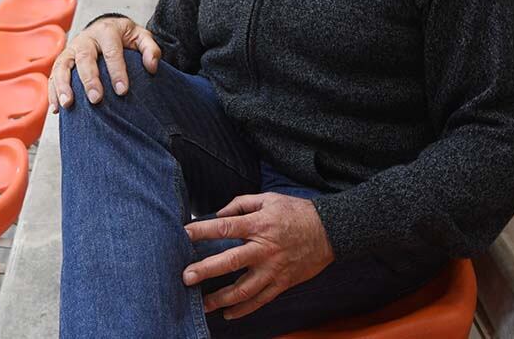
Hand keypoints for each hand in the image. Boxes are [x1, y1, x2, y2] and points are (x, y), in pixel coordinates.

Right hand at [48, 16, 161, 111]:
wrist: (105, 27)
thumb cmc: (124, 37)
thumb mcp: (140, 36)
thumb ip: (150, 49)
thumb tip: (152, 66)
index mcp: (106, 31)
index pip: (111, 51)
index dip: (117, 71)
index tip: (122, 91)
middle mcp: (85, 39)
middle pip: (84, 58)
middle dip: (89, 80)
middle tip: (96, 99)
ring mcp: (71, 49)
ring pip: (62, 65)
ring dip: (63, 85)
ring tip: (68, 104)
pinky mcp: (62, 60)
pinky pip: (53, 75)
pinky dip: (53, 91)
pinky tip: (56, 109)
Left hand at [182, 193, 334, 319]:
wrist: (329, 230)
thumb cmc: (296, 212)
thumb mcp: (268, 199)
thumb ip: (241, 204)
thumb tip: (218, 213)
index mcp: (259, 225)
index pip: (225, 227)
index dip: (202, 231)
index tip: (183, 234)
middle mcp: (264, 249)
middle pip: (230, 262)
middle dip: (206, 270)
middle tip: (186, 277)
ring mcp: (274, 269)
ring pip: (245, 289)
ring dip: (222, 299)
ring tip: (204, 304)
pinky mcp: (283, 283)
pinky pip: (261, 300)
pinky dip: (244, 309)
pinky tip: (228, 314)